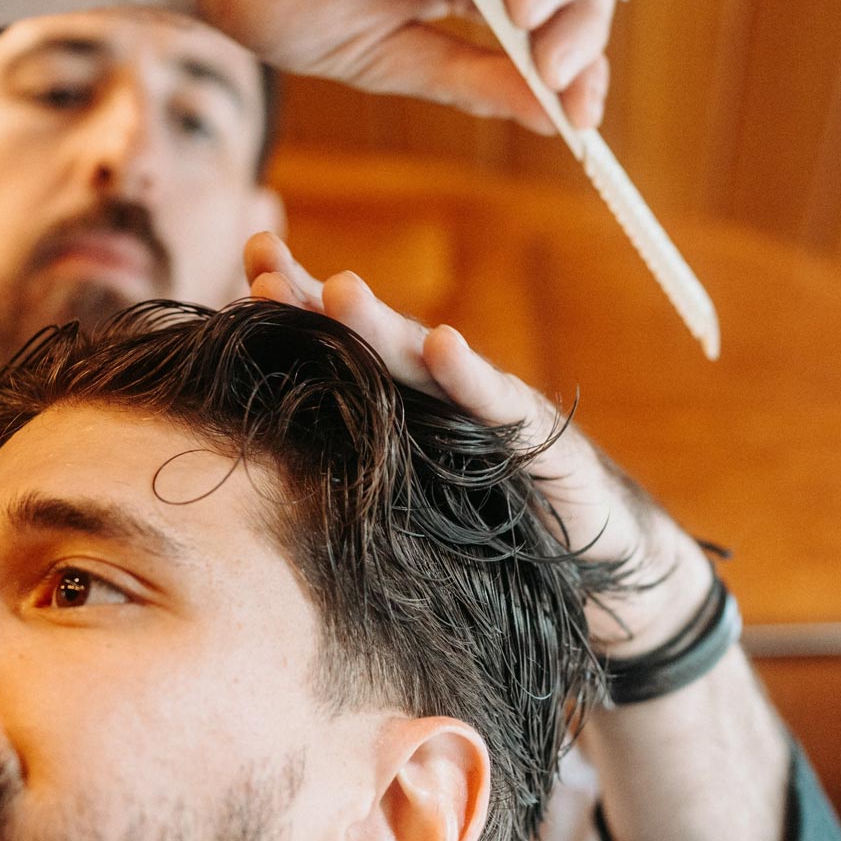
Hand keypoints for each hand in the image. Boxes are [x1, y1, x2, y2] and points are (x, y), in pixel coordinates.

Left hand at [245, 232, 710, 655]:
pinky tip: (443, 346)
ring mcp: (485, 408)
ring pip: (423, 360)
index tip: (246, 274)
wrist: (594, 568)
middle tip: (266, 272)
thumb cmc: (489, 535)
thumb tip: (247, 490)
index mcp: (396, 406)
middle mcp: (435, 394)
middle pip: (367, 338)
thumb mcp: (403, 510)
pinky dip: (469, 375)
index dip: (292, 311)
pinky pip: (497, 403)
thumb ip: (349, 480)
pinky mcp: (535, 436)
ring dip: (380, 326)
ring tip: (339, 292)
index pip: (335, 348)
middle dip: (315, 301)